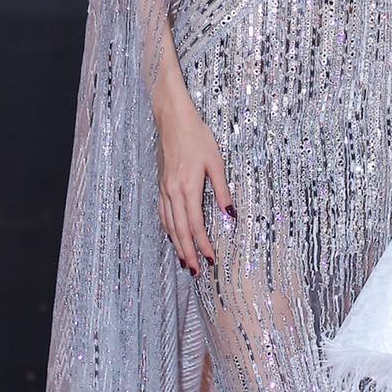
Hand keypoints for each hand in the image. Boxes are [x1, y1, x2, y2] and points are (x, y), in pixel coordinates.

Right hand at [155, 99, 233, 275]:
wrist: (172, 119)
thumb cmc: (197, 137)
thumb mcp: (216, 162)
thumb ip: (222, 190)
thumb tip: (230, 214)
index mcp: (188, 187)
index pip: (195, 225)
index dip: (203, 245)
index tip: (211, 260)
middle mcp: (173, 192)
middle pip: (179, 231)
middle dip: (188, 253)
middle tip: (196, 272)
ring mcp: (164, 190)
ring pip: (169, 225)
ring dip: (177, 246)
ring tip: (185, 263)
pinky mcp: (161, 186)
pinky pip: (163, 214)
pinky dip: (168, 230)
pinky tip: (173, 238)